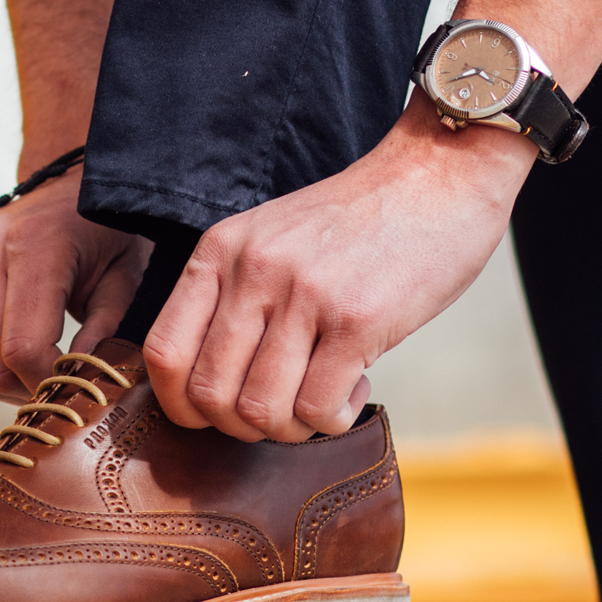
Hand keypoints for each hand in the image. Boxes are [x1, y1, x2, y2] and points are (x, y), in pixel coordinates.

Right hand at [0, 170, 149, 400]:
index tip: (83, 390)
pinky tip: (30, 348)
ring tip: (53, 371)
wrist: (70, 189)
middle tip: (71, 392)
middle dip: (35, 390)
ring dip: (15, 384)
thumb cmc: (108, 234)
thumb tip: (81, 383)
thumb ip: (106, 332)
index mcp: (31, 245)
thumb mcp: (125, 278)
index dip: (52, 384)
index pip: (22, 349)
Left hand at [144, 94, 531, 439]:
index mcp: (222, 249)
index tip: (215, 413)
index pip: (162, 351)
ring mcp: (304, 294)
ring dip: (290, 428)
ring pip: (260, 411)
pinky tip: (355, 386)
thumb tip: (207, 389)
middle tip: (281, 409)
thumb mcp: (272, 236)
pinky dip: (333, 419)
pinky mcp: (358, 320)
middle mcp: (253, 269)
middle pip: (208, 394)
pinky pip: (317, 410)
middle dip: (241, 427)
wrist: (438, 173)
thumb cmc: (357, 220)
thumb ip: (236, 294)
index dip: (181, 403)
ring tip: (321, 397)